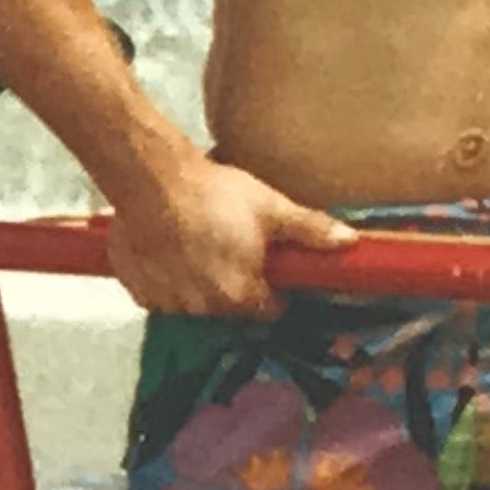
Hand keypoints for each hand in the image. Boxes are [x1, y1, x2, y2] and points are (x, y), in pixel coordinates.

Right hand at [102, 139, 351, 316]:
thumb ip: (310, 230)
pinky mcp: (140, 291)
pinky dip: (167, 279)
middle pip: (232, 306)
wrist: (151, 180)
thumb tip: (349, 241)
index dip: (274, 289)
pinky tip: (170, 250)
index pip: (269, 309)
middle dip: (236, 284)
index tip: (270, 268)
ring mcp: (169, 303)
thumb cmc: (214, 195)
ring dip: (200, 283)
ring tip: (198, 245)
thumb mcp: (271, 208)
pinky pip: (162, 294)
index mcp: (242, 295)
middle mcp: (205, 308)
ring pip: (195, 302)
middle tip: (232, 247)